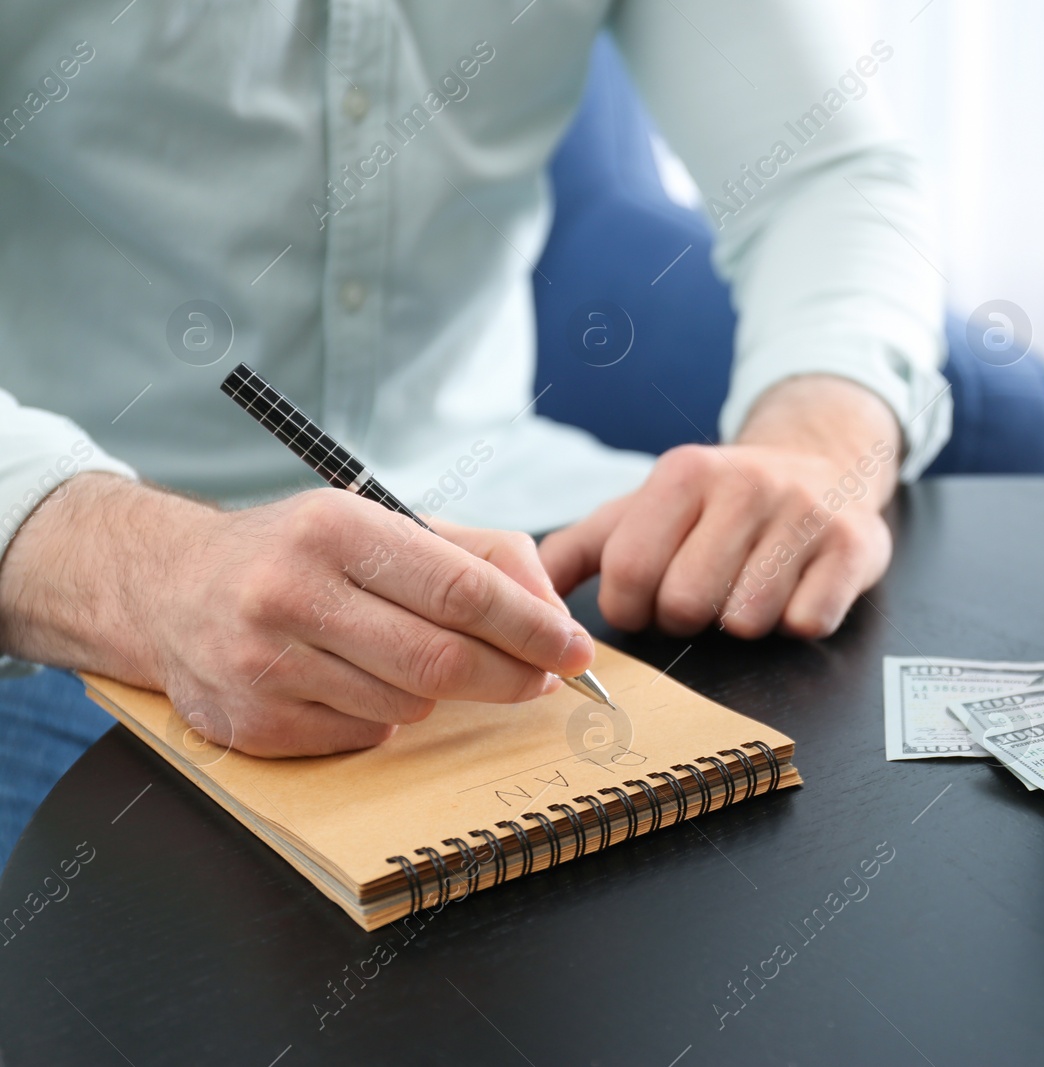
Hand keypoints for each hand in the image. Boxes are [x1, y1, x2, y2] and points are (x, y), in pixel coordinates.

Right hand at [0, 476, 594, 756]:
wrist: (168, 586)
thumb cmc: (302, 553)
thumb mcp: (385, 525)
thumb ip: (481, 556)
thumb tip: (551, 612)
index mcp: (333, 528)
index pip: (460, 589)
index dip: (530, 626)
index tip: (573, 648)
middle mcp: (289, 593)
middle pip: (440, 659)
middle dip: (511, 676)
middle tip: (544, 679)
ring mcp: (263, 664)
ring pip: (407, 705)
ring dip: (439, 694)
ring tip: (420, 661)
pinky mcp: (251, 722)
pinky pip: (364, 735)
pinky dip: (386, 717)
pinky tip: (360, 683)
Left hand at [540, 375, 901, 638]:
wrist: (821, 463)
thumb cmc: (718, 504)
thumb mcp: (646, 508)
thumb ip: (580, 550)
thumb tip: (517, 592)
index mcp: (683, 473)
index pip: (629, 572)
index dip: (632, 607)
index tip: (648, 598)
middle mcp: (746, 483)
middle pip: (685, 602)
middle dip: (685, 618)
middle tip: (702, 597)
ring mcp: (804, 513)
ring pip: (747, 619)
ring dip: (741, 623)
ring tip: (748, 589)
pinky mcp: (854, 544)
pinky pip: (808, 621)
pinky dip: (796, 622)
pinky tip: (793, 591)